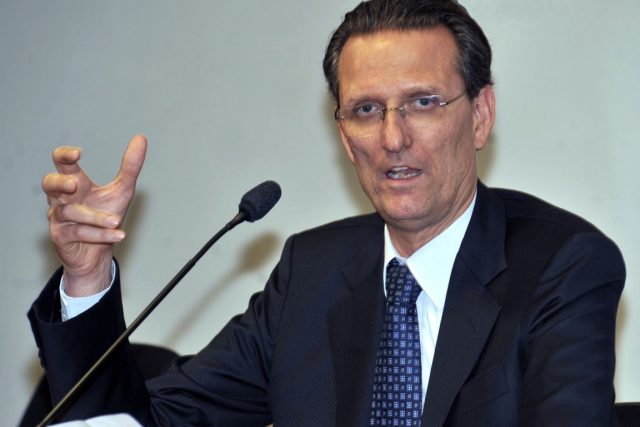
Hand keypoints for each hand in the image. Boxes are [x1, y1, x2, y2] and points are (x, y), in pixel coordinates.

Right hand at [42, 135, 146, 295]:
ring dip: (95, 216)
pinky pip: (78, 233)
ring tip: (117, 220)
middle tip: (74, 184)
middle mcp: (63, 198)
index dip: (64, 156)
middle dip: (58, 182)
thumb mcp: (122, 190)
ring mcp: (59, 218)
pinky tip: (119, 234)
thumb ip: (130, 166)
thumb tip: (141, 138)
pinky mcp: (61, 237)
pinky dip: (100, 234)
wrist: (98, 252)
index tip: (78, 154)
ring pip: (70, 212)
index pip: (62, 163)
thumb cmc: (106, 216)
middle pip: (48, 183)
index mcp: (75, 183)